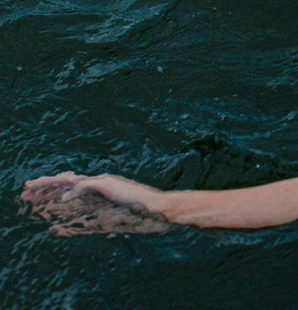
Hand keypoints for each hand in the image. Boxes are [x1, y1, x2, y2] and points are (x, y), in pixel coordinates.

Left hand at [20, 172, 171, 235]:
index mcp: (99, 190)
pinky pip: (85, 187)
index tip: (35, 197)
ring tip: (34, 188)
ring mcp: (103, 182)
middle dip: (44, 186)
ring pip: (71, 181)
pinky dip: (73, 193)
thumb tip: (61, 230)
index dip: (51, 192)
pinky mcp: (108, 185)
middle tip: (25, 191)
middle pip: (65, 182)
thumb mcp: (107, 221)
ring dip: (51, 185)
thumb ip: (87, 223)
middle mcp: (99, 183)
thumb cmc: (139, 215)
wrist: (157, 209)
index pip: (70, 189)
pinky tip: (62, 201)